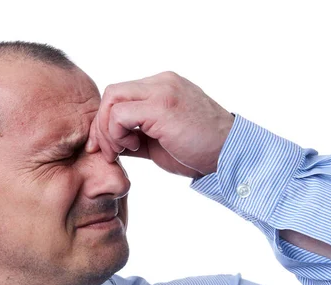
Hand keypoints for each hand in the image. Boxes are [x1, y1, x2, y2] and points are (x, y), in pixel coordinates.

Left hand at [87, 72, 234, 177]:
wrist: (229, 156)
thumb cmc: (198, 152)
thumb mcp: (160, 140)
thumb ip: (135, 134)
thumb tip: (108, 142)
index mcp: (163, 86)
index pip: (120, 94)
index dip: (106, 121)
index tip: (108, 146)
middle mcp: (162, 82)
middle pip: (112, 93)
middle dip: (101, 125)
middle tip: (107, 151)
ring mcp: (162, 91)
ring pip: (112, 99)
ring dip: (108, 131)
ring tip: (121, 151)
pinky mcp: (162, 105)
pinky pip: (120, 114)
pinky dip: (117, 134)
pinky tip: (135, 147)